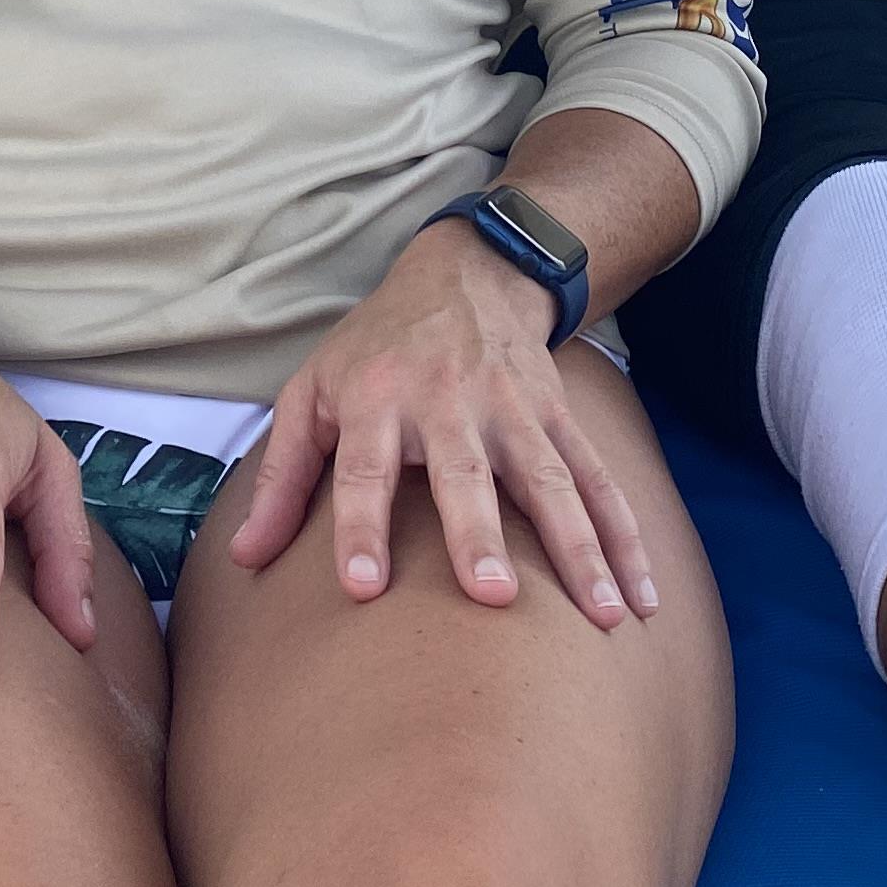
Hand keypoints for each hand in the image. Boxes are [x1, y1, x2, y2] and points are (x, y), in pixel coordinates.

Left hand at [222, 221, 657, 628]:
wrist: (466, 272)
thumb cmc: (375, 349)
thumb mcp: (312, 393)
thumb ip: (281, 479)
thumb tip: (244, 560)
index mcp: (375, 399)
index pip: (360, 469)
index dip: (359, 527)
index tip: (363, 588)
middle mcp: (446, 401)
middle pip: (463, 474)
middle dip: (480, 533)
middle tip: (494, 596)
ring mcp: (512, 408)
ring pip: (549, 480)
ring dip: (578, 547)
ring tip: (603, 614)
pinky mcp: (559, 415)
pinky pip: (598, 480)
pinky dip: (625, 537)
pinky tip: (641, 596)